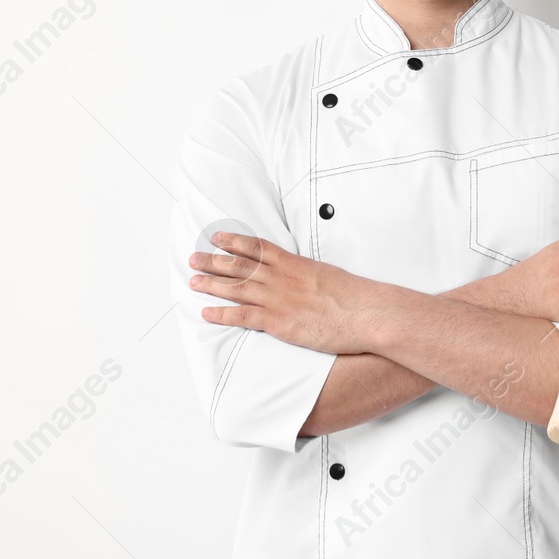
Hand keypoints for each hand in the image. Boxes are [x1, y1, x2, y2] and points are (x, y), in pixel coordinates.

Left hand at [186, 229, 381, 354]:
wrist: (366, 312)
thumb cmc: (355, 297)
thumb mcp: (329, 276)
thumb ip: (310, 276)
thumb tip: (305, 279)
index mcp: (295, 264)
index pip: (258, 247)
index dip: (235, 241)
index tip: (218, 237)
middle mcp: (283, 278)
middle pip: (241, 265)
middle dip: (214, 261)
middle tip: (194, 258)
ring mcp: (279, 299)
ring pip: (237, 288)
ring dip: (212, 284)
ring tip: (193, 282)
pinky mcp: (279, 321)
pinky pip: (244, 316)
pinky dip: (223, 314)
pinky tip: (208, 313)